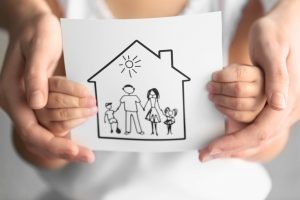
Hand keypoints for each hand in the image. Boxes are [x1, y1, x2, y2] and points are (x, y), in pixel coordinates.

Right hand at [0, 13, 94, 163]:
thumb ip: (35, 75)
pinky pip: (60, 119)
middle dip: (67, 146)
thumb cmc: (37, 32)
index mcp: (12, 95)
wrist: (38, 26)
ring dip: (75, 123)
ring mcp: (34, 104)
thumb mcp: (38, 47)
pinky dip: (74, 120)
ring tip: (94, 110)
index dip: (52, 144)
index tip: (74, 151)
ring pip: (54, 127)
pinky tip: (87, 121)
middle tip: (89, 155)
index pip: (30, 130)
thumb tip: (36, 104)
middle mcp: (22, 104)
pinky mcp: (47, 101)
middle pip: (42, 136)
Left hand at [200, 2, 299, 161]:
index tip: (213, 148)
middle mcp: (284, 111)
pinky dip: (235, 138)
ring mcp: (276, 112)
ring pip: (253, 139)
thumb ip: (278, 78)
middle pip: (256, 140)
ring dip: (229, 145)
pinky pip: (251, 130)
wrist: (279, 30)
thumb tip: (279, 105)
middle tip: (205, 155)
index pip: (261, 131)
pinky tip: (221, 141)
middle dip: (228, 149)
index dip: (236, 142)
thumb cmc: (275, 36)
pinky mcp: (266, 109)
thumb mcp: (274, 51)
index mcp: (288, 100)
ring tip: (209, 150)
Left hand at [207, 64, 265, 122]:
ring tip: (212, 96)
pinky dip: (223, 110)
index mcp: (257, 74)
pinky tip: (217, 104)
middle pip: (237, 89)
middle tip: (210, 87)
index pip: (239, 74)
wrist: (252, 89)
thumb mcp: (237, 69)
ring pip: (237, 103)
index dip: (223, 76)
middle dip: (220, 88)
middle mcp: (261, 89)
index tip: (214, 76)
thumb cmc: (241, 79)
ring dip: (220, 100)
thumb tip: (214, 79)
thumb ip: (227, 72)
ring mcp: (258, 104)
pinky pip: (236, 115)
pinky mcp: (252, 115)